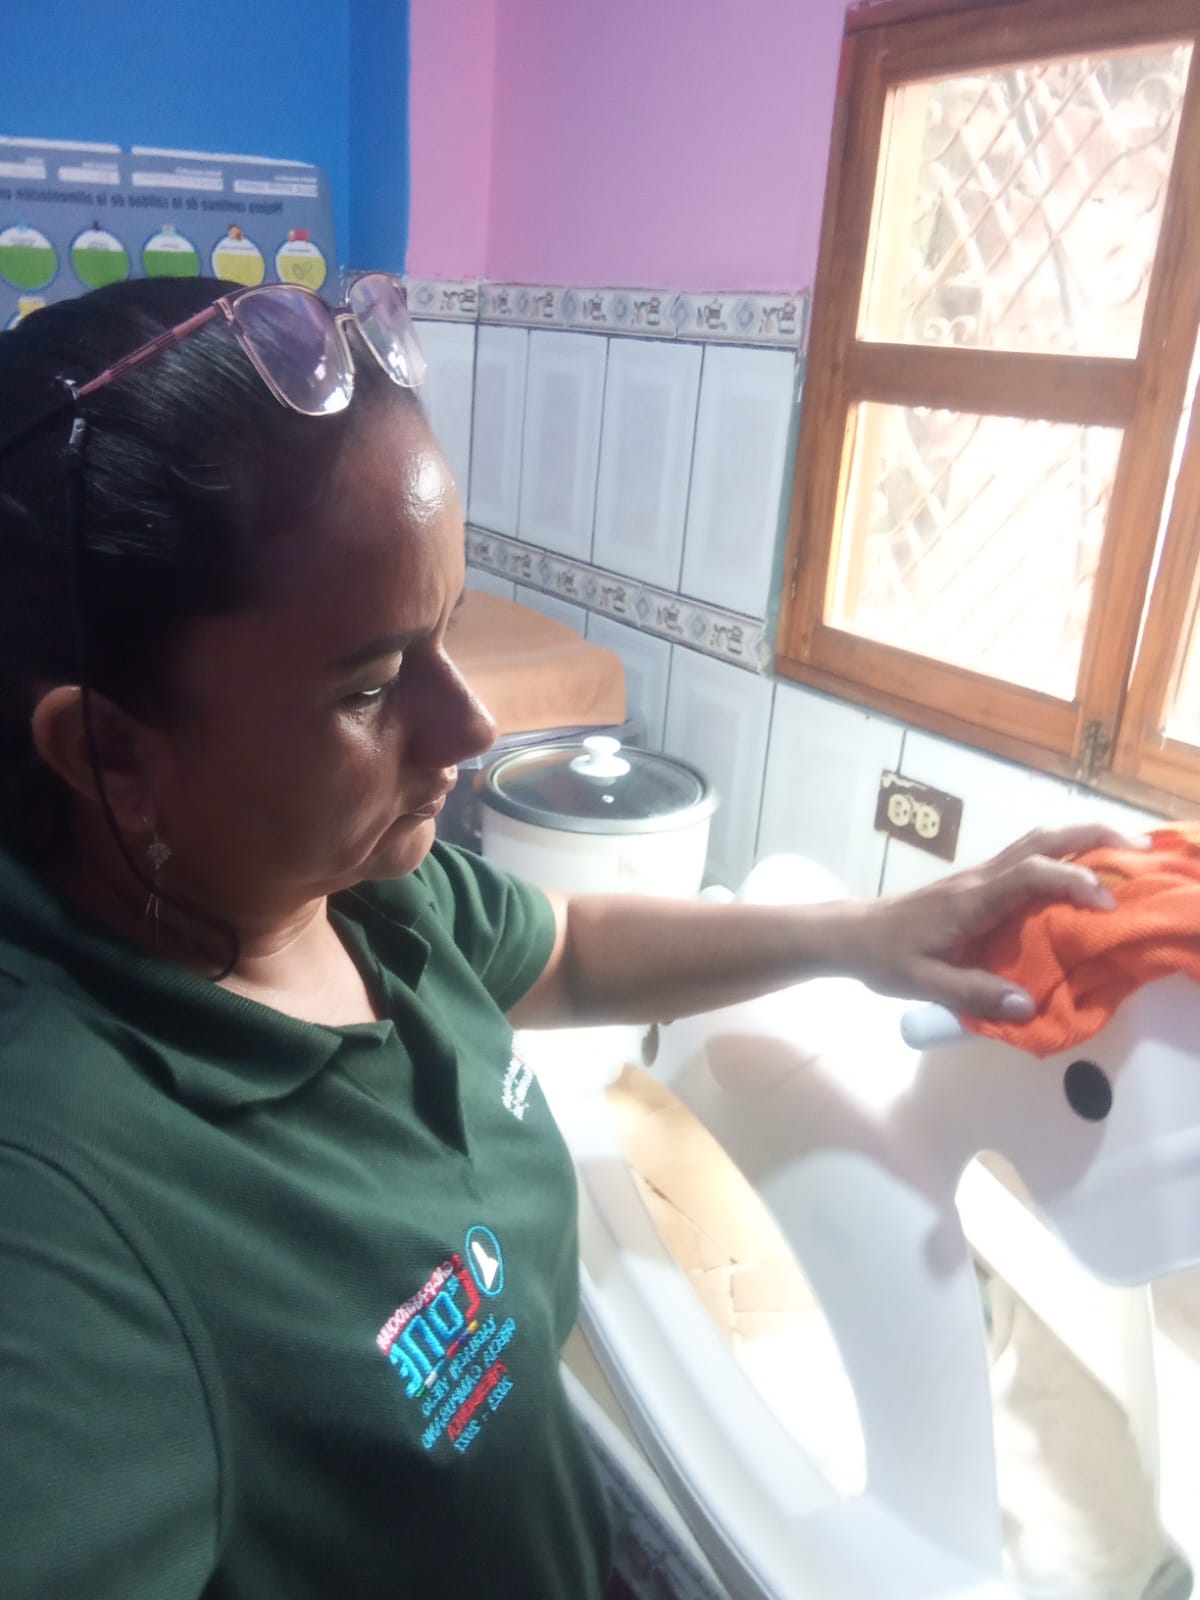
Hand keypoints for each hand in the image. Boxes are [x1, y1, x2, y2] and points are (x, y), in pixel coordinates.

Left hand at [839, 824, 1149, 1021]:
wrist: (851, 933)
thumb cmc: (884, 957)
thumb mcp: (923, 982)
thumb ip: (973, 993)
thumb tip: (1026, 1006)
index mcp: (971, 900)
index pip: (1031, 875)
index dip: (1073, 882)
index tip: (1107, 904)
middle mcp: (980, 878)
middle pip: (1041, 840)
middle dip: (1093, 836)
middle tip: (1140, 846)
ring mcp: (980, 876)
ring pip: (1036, 842)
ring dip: (1082, 839)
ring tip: (1125, 850)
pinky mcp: (980, 883)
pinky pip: (1028, 858)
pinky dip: (1063, 855)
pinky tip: (1083, 871)